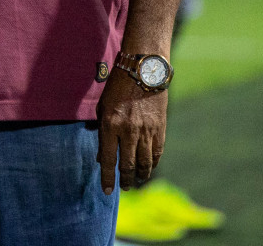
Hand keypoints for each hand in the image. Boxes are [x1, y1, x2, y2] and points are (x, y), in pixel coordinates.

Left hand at [97, 73, 167, 192]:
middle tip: (124, 187)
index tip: (107, 191)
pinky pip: (156, 152)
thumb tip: (103, 157)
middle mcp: (129, 131)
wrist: (143, 71)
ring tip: (136, 181)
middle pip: (128, 164)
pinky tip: (149, 168)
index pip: (109, 160)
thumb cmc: (117, 87)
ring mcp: (146, 131)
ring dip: (140, 175)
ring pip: (145, 162)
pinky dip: (152, 163)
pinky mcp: (160, 129)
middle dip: (125, 179)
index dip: (107, 178)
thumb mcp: (103, 107)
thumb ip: (102, 133)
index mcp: (110, 125)